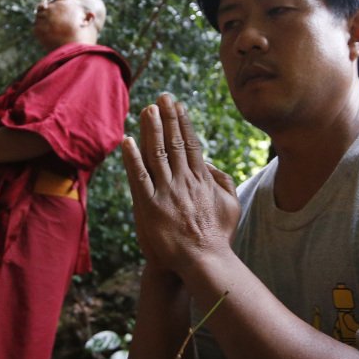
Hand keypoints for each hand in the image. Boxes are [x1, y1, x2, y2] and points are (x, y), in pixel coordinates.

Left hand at [121, 93, 239, 274]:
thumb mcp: (232, 205)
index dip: (183, 122)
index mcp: (203, 179)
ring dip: (150, 130)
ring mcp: (167, 193)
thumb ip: (224, 182)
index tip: (177, 106)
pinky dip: (132, 158)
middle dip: (167, 117)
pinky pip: (139, 178)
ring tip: (145, 110)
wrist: (204, 261)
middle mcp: (184, 181)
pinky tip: (126, 141)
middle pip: (174, 143)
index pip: (192, 144)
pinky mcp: (150, 207)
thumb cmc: (218, 236)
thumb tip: (212, 164)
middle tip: (161, 97)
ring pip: (156, 154)